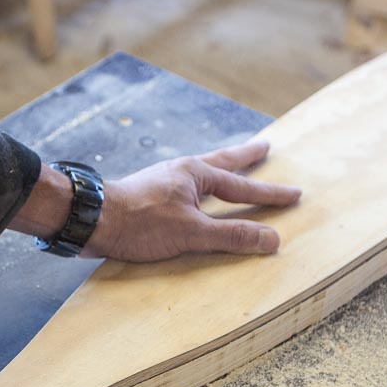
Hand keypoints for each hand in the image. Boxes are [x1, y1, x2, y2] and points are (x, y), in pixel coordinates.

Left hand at [83, 140, 300, 261]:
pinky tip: (194, 196)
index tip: (295, 194)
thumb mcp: (191, 232)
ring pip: (202, 174)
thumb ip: (232, 235)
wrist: (91, 220)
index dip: (270, 194)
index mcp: (194, 174)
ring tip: (232, 167)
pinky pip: (186, 187)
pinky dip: (199, 189)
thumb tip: (271, 240)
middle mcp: (180, 171)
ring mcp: (163, 181)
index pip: (242, 186)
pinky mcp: (149, 196)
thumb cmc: (138, 223)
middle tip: (264, 146)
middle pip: (222, 163)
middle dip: (245, 158)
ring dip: (221, 172)